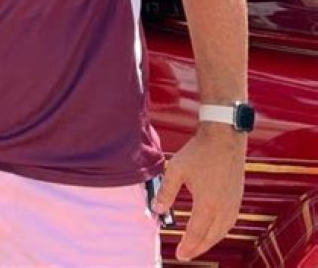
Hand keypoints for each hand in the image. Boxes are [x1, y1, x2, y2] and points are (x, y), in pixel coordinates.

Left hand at [153, 123, 245, 261]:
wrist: (224, 138)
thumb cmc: (200, 152)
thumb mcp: (176, 170)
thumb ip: (166, 192)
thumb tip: (156, 210)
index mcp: (207, 204)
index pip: (195, 233)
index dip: (186, 246)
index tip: (179, 255)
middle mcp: (223, 209)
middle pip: (210, 238)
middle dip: (197, 249)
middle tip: (185, 255)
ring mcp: (233, 205)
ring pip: (221, 233)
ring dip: (208, 243)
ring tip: (196, 247)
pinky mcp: (238, 200)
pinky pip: (229, 224)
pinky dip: (219, 232)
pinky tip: (212, 231)